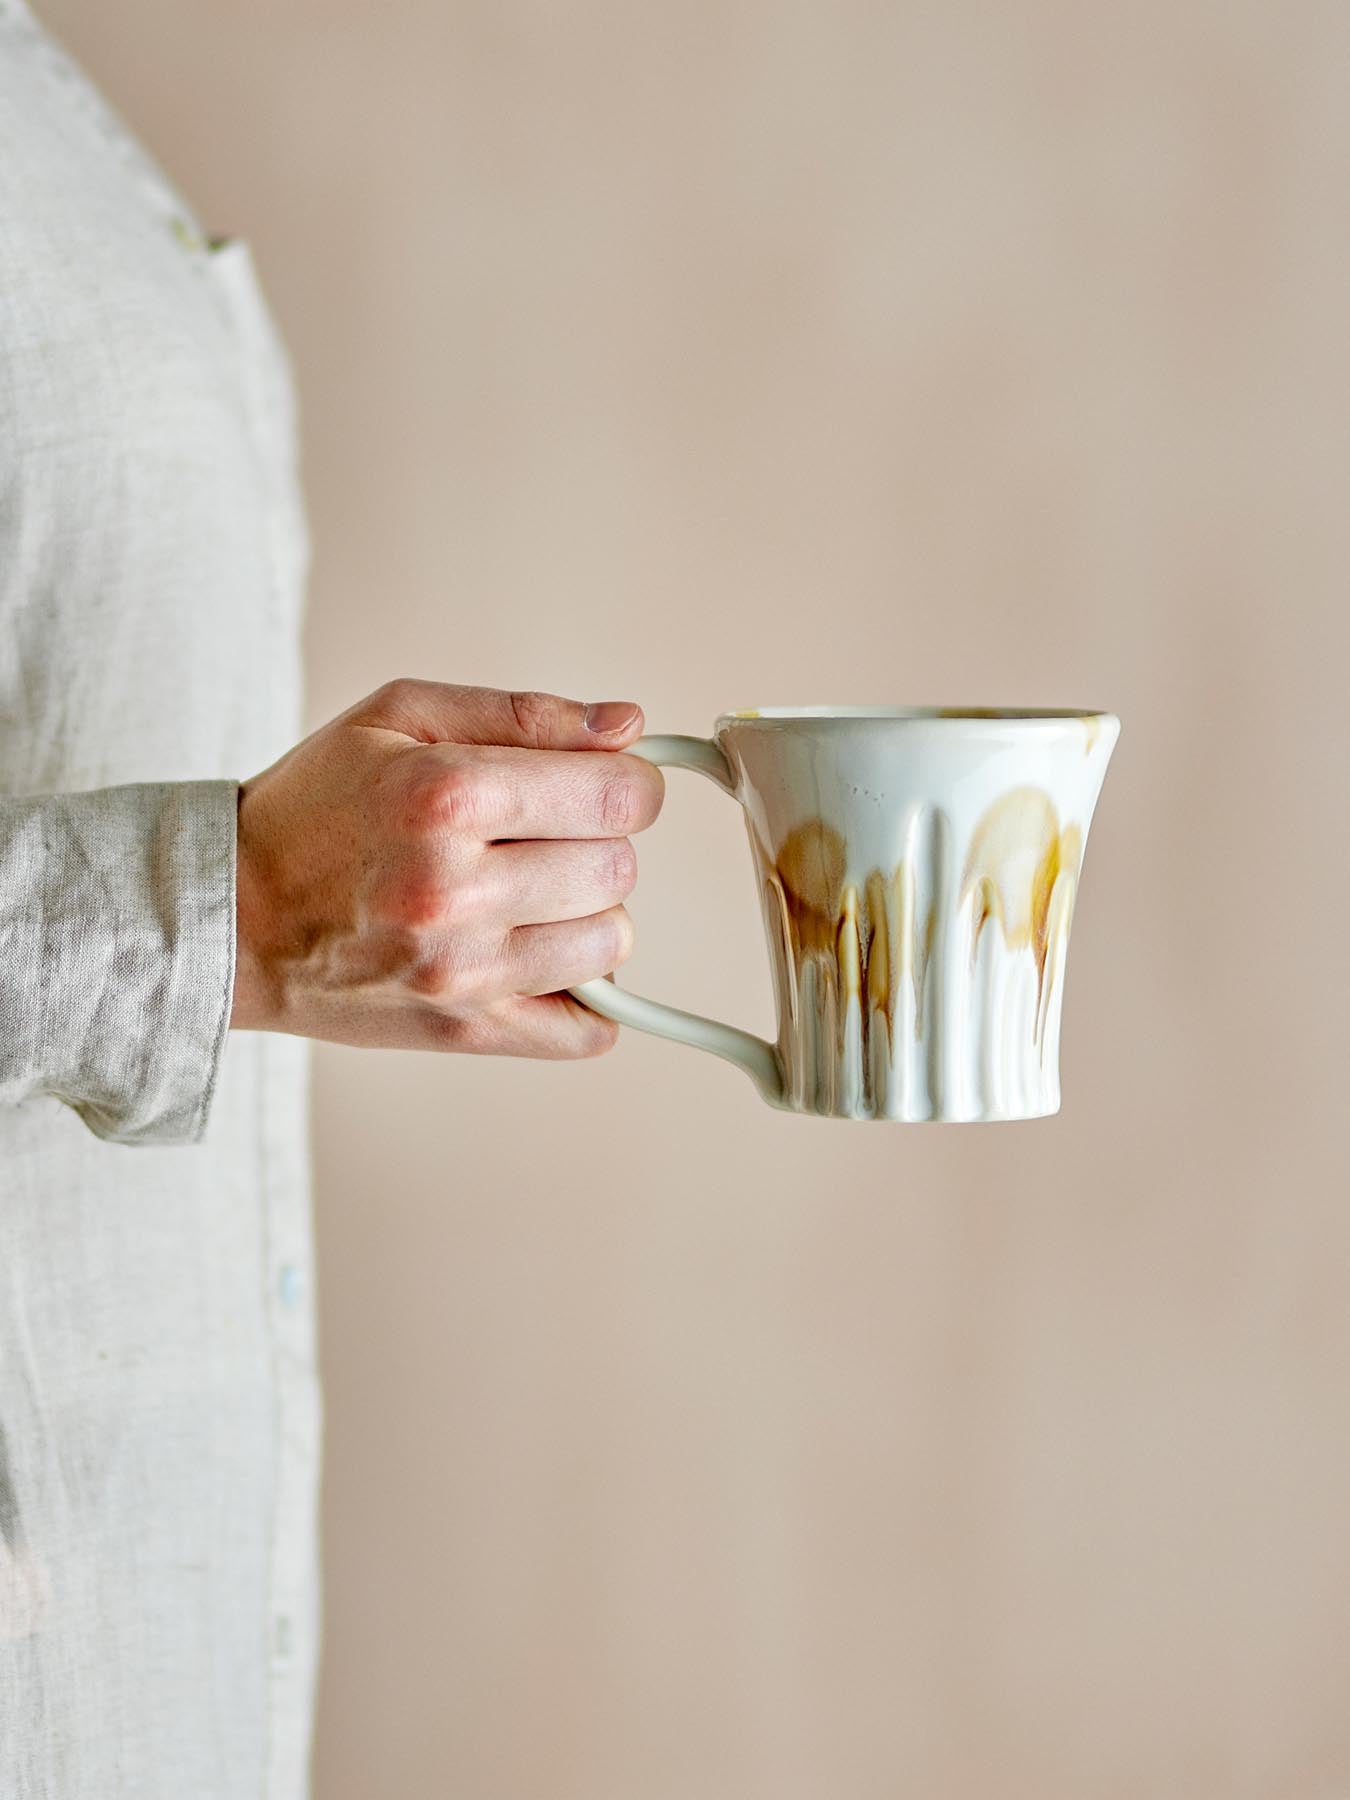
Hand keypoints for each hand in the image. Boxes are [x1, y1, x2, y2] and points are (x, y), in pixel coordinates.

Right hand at [229, 681, 663, 1057]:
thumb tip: (628, 725)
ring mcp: (463, 971)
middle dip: (599, 842)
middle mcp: (456, 889)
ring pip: (614, 944)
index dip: (629, 781)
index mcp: (446, 797)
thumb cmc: (313, 807)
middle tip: (543, 836)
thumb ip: (524, 715)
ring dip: (589, 914)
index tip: (606, 782)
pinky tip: (539, 954)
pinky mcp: (466, 1030)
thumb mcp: (399, 718)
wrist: (230, 916)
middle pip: (619, 867)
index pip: (616, 794)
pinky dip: (585, 993)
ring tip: (528, 894)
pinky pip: (589, 1027)